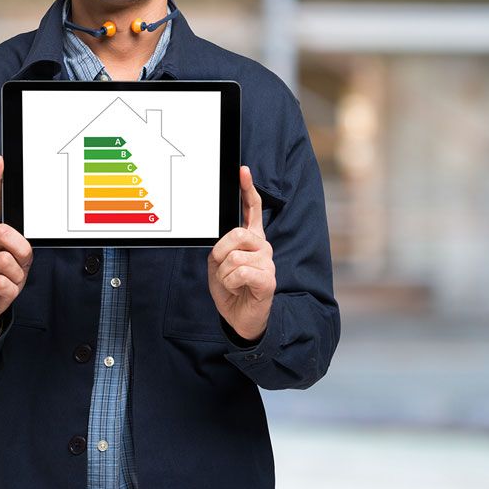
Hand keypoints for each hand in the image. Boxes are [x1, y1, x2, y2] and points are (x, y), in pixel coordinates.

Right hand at [0, 155, 32, 335]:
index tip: (0, 161)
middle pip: (3, 232)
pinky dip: (9, 291)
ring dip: (18, 276)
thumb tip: (23, 239)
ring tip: (11, 282)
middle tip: (23, 264)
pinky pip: (0, 282)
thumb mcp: (16, 261)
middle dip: (22, 250)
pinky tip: (1, 293)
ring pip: (6, 261)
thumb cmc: (1, 281)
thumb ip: (18, 245)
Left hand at [207, 165, 275, 342]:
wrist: (240, 318)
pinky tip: (239, 289)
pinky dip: (231, 283)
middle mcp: (263, 246)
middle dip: (220, 253)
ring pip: (233, 256)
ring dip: (223, 274)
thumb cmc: (231, 289)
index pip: (252, 209)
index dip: (248, 189)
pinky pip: (240, 272)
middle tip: (222, 268)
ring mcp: (268, 262)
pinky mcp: (268, 279)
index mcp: (251, 239)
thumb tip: (224, 239)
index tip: (242, 171)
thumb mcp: (219, 263)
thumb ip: (222, 246)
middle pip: (236, 233)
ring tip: (232, 283)